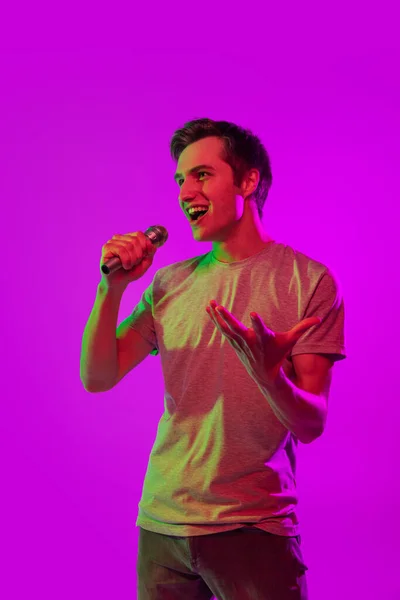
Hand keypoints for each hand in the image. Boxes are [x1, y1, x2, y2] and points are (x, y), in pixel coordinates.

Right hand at [100, 231, 156, 288]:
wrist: (117, 283)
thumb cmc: (129, 273)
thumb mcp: (144, 264)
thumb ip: (150, 255)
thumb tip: (153, 246)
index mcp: (128, 238)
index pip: (139, 234)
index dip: (145, 244)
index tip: (146, 255)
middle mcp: (120, 238)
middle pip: (135, 240)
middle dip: (138, 255)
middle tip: (134, 264)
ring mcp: (112, 242)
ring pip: (128, 246)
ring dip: (132, 259)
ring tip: (128, 266)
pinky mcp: (106, 248)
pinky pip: (121, 250)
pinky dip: (126, 260)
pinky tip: (125, 265)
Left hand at [206, 300, 320, 383]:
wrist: (264, 374)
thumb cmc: (278, 354)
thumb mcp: (290, 341)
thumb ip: (302, 329)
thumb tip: (319, 319)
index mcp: (264, 339)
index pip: (261, 330)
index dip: (257, 322)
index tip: (253, 313)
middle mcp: (249, 341)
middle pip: (237, 329)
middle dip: (228, 318)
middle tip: (219, 308)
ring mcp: (239, 343)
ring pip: (226, 328)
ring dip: (217, 316)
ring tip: (210, 303)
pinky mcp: (233, 342)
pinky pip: (222, 330)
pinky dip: (215, 320)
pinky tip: (208, 309)